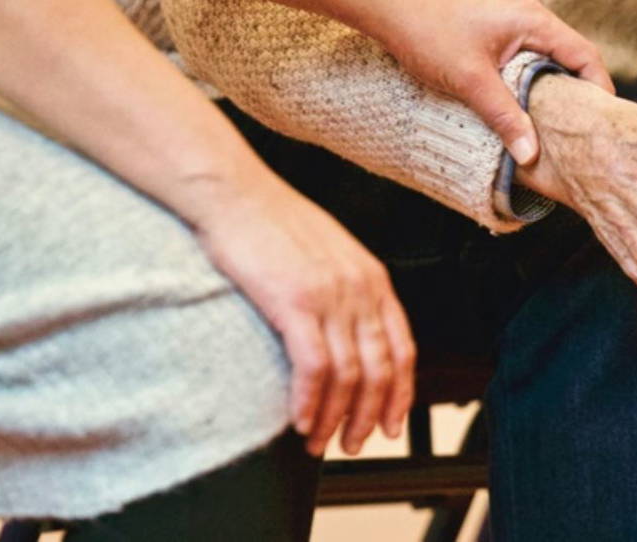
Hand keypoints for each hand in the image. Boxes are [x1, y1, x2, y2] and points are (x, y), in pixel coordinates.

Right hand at [186, 171, 415, 456]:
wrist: (233, 193)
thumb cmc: (270, 223)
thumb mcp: (327, 253)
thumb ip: (345, 291)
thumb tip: (346, 334)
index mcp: (373, 278)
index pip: (403, 349)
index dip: (400, 394)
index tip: (390, 425)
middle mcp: (360, 288)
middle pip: (380, 370)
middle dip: (368, 417)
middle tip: (351, 444)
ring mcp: (330, 295)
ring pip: (348, 375)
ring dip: (334, 418)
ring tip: (317, 442)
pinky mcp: (295, 301)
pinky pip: (314, 366)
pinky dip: (310, 402)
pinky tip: (299, 421)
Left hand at [375, 0, 613, 164]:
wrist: (387, 4)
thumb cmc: (427, 32)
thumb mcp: (470, 81)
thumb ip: (505, 117)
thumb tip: (531, 155)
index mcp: (533, 19)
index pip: (585, 55)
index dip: (599, 89)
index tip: (601, 123)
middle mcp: (529, 13)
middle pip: (570, 56)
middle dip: (577, 92)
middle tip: (579, 130)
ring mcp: (512, 16)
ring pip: (547, 55)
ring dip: (551, 86)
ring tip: (552, 122)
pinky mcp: (495, 24)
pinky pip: (526, 52)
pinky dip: (530, 77)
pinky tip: (520, 102)